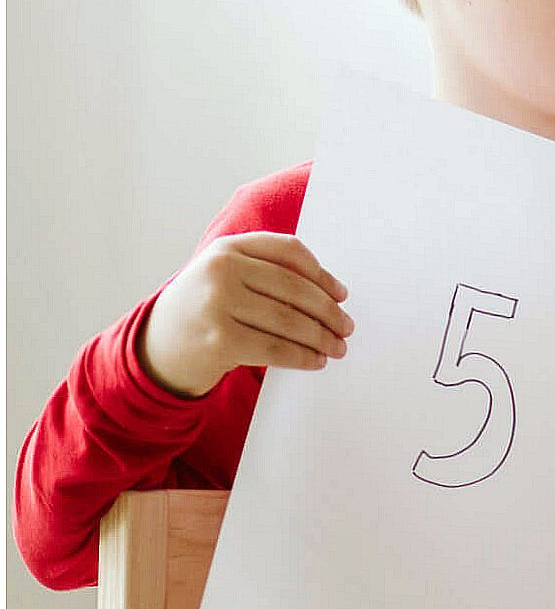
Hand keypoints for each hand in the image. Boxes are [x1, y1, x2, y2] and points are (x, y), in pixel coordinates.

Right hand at [138, 232, 353, 398]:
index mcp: (227, 248)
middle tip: (346, 326)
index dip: (321, 274)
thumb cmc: (202, 311)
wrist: (154, 351)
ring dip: (321, 336)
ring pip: (288, 320)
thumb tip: (332, 293)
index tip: (341, 293)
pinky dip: (302, 356)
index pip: (288, 251)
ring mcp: (217, 305)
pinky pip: (275, 349)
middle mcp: (220, 270)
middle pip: (294, 288)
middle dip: (328, 311)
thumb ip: (266, 272)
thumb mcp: (224, 278)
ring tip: (338, 346)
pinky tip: (316, 361)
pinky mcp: (219, 341)